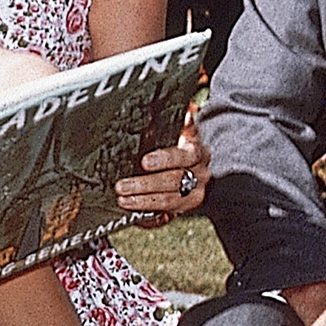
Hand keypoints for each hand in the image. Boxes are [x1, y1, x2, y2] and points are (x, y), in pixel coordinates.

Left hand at [116, 109, 207, 224]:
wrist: (202, 173)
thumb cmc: (185, 149)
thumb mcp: (186, 132)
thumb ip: (184, 119)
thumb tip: (188, 107)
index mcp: (197, 153)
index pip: (183, 156)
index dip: (164, 159)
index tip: (144, 161)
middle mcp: (198, 176)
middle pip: (173, 181)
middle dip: (145, 185)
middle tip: (122, 186)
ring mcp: (192, 197)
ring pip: (169, 201)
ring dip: (143, 202)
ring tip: (123, 199)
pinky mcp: (182, 212)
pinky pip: (166, 218)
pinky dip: (149, 218)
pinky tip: (133, 216)